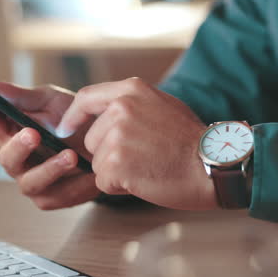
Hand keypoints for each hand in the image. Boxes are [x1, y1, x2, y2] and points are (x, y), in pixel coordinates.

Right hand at [0, 81, 100, 209]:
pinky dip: (75, 185)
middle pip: (7, 158)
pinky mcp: (54, 197)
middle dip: (18, 146)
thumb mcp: (50, 101)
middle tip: (33, 133)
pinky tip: (87, 172)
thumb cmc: (73, 121)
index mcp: (12, 132)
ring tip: (70, 155)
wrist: (108, 142)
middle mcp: (19, 160)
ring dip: (50, 169)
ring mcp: (34, 180)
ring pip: (31, 182)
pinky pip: (59, 196)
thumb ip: (21, 97)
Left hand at [56, 77, 216, 210]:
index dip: (73, 117)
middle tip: (143, 157)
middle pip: (91, 139)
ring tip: (148, 167)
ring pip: (97, 163)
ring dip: (116, 172)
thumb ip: (133, 105)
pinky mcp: (116, 163)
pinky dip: (121, 187)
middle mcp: (121, 108)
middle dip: (109, 154)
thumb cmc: (192, 141)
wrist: (211, 165)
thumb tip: (107, 113)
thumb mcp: (163, 105)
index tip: (66, 130)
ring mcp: (117, 135)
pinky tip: (145, 179)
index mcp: (132, 90)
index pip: (86, 97)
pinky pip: (103, 181)